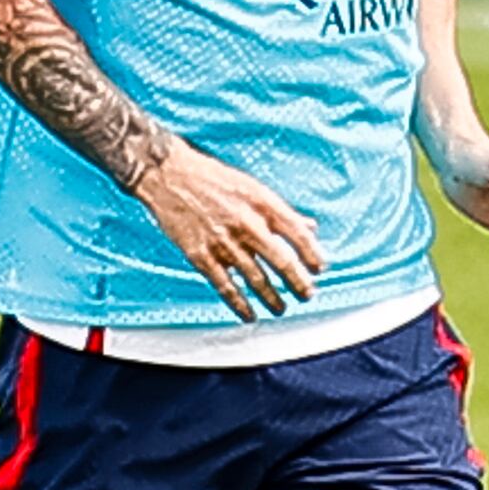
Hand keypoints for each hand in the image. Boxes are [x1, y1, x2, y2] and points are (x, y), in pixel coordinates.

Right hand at [133, 148, 328, 317]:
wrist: (169, 175)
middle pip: (281, 261)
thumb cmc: (212, 178)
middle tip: (307, 294)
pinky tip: (249, 314)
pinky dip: (240, 304)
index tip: (319, 268)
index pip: (298, 233)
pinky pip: (226, 286)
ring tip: (281, 307)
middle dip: (298, 282)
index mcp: (262, 203)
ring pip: (256, 279)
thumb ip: (281, 210)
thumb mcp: (253, 187)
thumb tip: (310, 226)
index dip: (312, 254)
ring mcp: (223, 242)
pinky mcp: (201, 255)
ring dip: (272, 298)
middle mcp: (246, 224)